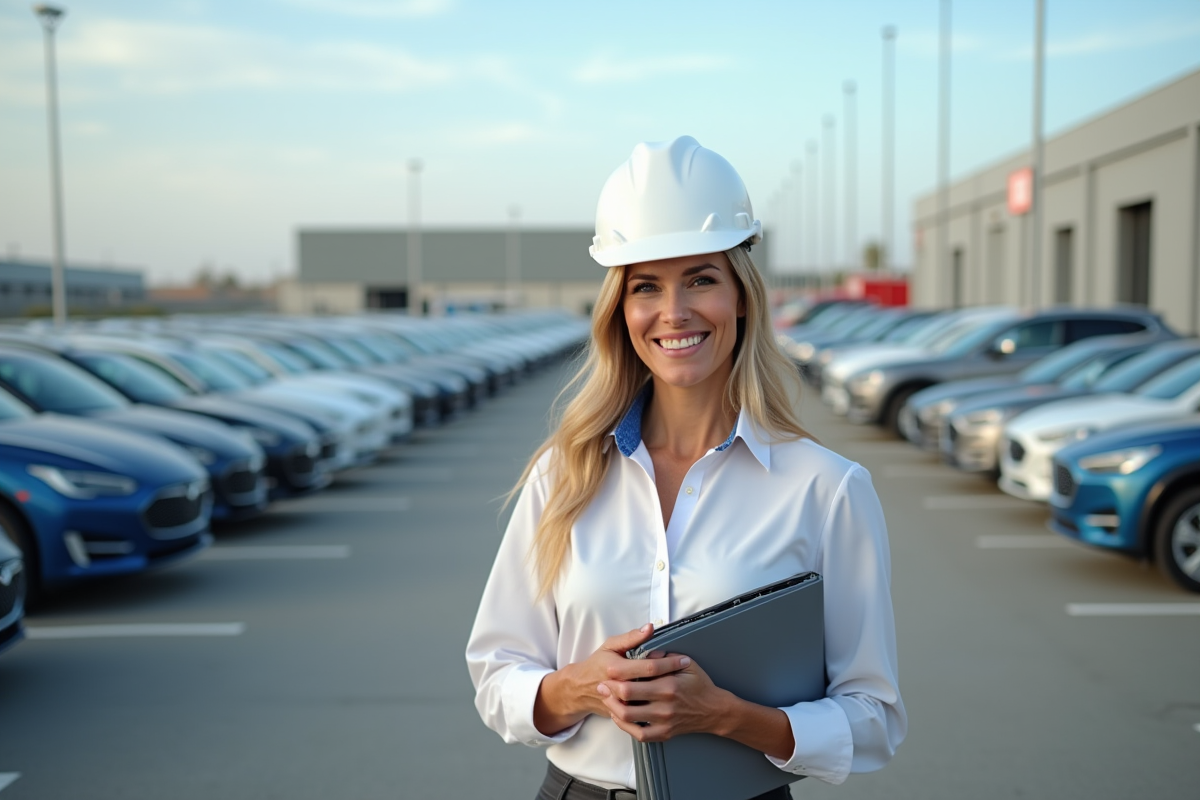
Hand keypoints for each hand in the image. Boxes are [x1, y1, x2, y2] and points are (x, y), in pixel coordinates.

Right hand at [533, 624, 689, 734]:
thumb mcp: (611, 645)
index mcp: (616, 668)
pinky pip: (641, 721)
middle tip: (687, 674)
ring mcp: (620, 706)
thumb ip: (631, 637)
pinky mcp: (620, 718)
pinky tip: (666, 705)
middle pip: (653, 688)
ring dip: (667, 698)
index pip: (650, 667)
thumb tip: (650, 628)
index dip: (670, 663)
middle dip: (673, 680)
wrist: (580, 689)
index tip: (684, 660)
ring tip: (681, 690)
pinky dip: (656, 713)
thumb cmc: (598, 664)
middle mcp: (619, 689)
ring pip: (649, 706)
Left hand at [598, 654, 733, 742]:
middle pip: (627, 697)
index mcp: (668, 683)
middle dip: (610, 690)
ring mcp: (663, 720)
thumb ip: (665, 655)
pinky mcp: (664, 733)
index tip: (607, 672)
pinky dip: (624, 726)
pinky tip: (619, 716)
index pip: (635, 678)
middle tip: (601, 685)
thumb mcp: (687, 663)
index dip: (617, 676)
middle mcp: (664, 703)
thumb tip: (646, 650)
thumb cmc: (699, 685)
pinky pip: (638, 733)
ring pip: (628, 717)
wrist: (713, 710)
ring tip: (607, 699)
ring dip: (613, 707)